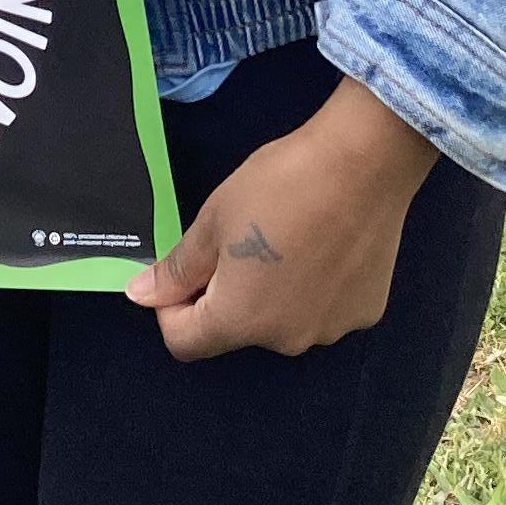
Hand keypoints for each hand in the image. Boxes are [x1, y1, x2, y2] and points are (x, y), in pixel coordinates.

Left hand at [127, 76, 438, 360]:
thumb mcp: (213, 222)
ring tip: (287, 238)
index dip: (171, 307)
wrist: (363, 162)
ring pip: (281, 320)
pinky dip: (313, 288)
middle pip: (236, 330)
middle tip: (240, 240)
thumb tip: (140, 296)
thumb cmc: (280, 186)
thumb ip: (176, 270)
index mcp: (241, 321)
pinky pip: (321, 309)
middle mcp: (286, 341)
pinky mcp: (365, 312)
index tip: (187, 269)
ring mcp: (331, 330)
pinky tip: (323, 245)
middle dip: (226, 294)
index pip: (183, 342)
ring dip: (272, 292)